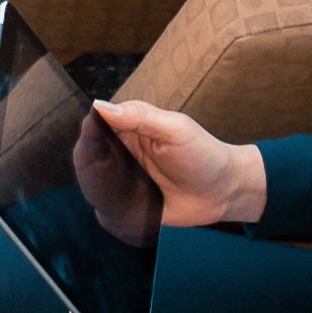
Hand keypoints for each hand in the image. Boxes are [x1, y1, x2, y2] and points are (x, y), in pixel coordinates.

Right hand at [89, 97, 269, 230]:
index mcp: (130, 127)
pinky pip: (106, 203)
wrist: (225, 193)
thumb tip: (100, 106)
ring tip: (97, 189)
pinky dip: (101, 204)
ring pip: (92, 179)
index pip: (97, 124)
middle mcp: (122, 151)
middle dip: (86, 160)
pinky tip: (101, 207)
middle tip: (91, 168)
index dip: (88, 130)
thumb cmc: (205, 155)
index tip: (87, 138)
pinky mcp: (127, 203)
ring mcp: (123, 178)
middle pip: (89, 153)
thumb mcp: (176, 130)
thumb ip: (140, 116)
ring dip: (91, 184)